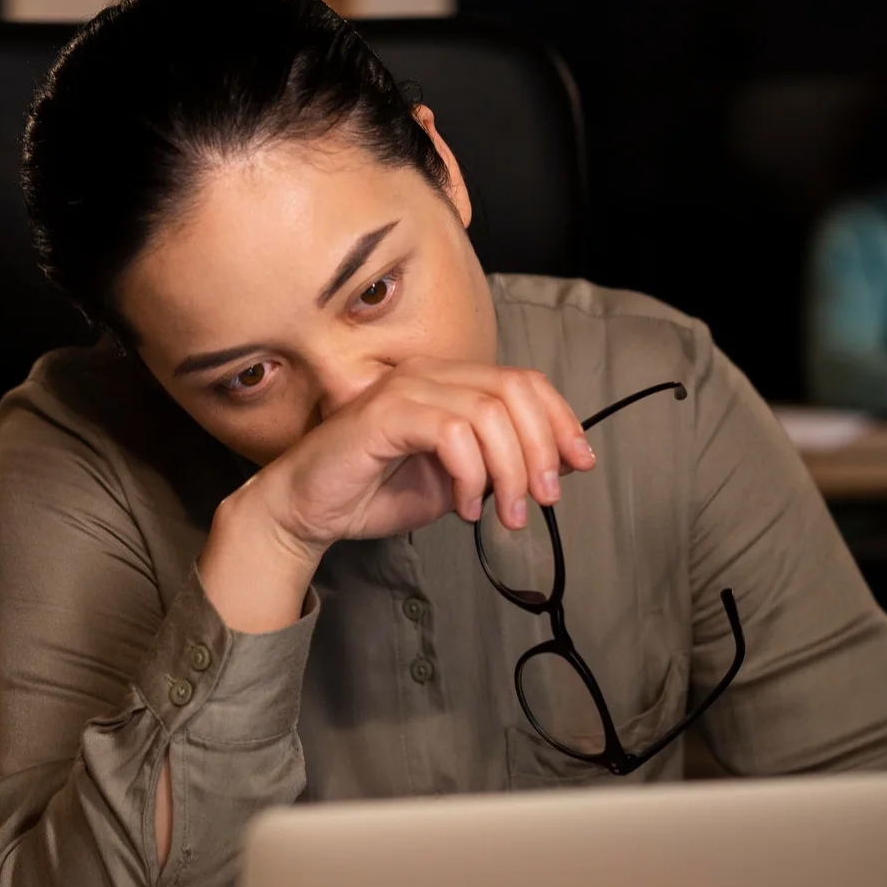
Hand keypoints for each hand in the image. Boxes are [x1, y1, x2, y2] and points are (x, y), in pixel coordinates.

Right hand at [253, 358, 596, 553]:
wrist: (307, 509)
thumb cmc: (374, 492)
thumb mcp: (456, 481)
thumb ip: (499, 465)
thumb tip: (559, 464)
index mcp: (449, 382)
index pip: (523, 382)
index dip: (560, 419)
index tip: (580, 463)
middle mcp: (430, 373)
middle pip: (515, 391)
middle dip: (542, 449)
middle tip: (543, 499)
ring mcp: (406, 388)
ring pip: (489, 413)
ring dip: (510, 470)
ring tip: (505, 513)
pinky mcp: (386, 414)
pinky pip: (452, 433)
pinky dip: (470, 475)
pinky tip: (464, 505)